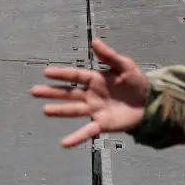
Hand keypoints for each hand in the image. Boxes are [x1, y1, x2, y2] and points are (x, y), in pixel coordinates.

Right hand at [31, 38, 149, 146]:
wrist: (149, 103)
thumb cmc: (136, 82)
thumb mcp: (125, 66)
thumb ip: (109, 56)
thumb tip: (94, 41)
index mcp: (95, 79)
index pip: (75, 76)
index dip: (61, 74)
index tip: (46, 72)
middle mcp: (91, 95)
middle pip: (69, 93)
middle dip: (52, 92)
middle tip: (34, 91)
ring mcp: (95, 110)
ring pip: (74, 110)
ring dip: (59, 110)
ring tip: (45, 110)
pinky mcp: (102, 124)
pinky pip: (87, 131)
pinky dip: (76, 138)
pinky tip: (64, 143)